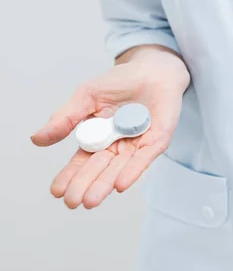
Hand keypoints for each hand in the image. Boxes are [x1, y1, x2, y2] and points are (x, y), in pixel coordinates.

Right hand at [31, 47, 189, 208]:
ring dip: (105, 184)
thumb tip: (37, 139)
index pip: (82, 161)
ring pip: (120, 168)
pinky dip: (133, 170)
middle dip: (85, 185)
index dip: (70, 176)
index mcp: (99, 137)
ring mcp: (138, 144)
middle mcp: (118, 146)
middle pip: (99, 169)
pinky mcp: (157, 140)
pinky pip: (144, 157)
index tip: (57, 191)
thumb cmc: (121, 82)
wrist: (153, 68)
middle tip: (72, 202)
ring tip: (91, 200)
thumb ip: (65, 118)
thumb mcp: (86, 97)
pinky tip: (120, 184)